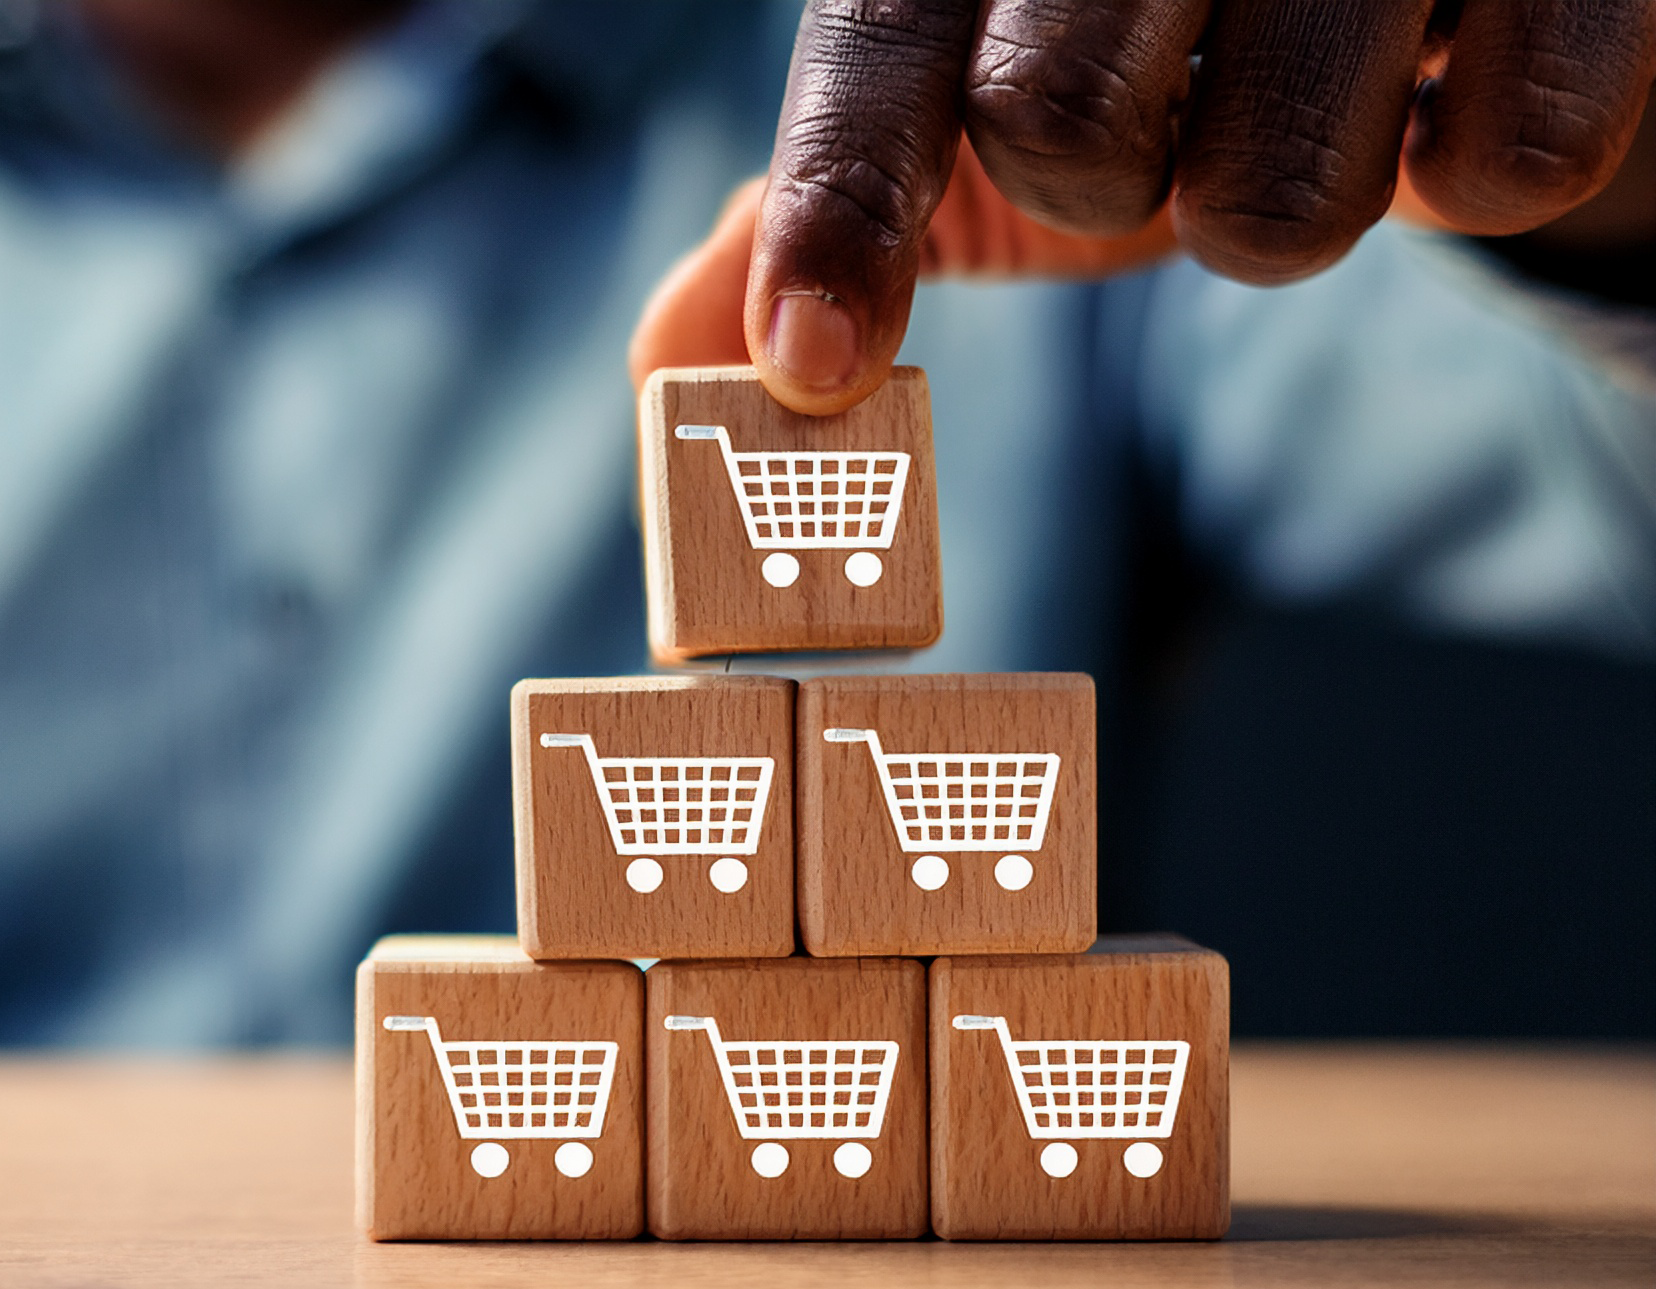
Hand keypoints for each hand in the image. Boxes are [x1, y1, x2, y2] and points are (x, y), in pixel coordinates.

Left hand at [639, 0, 1655, 413]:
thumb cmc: (1163, 31)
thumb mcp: (972, 89)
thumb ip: (823, 203)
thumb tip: (671, 358)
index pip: (881, 57)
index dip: (841, 213)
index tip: (815, 368)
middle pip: (1062, 127)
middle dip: (1104, 194)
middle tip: (1163, 128)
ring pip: (1277, 189)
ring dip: (1274, 213)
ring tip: (1301, 106)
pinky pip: (1504, 165)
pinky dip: (1464, 179)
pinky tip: (1439, 87)